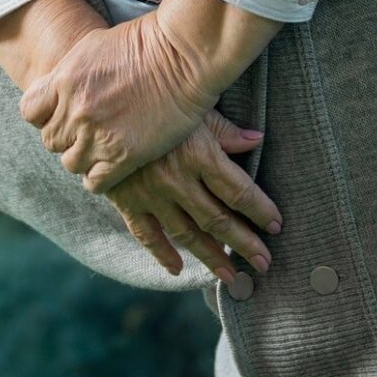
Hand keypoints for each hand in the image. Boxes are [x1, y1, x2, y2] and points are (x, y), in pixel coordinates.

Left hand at [20, 12, 223, 191]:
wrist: (182, 55)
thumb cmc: (146, 42)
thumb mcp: (94, 46)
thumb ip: (71, 73)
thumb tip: (61, 87)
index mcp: (64, 80)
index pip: (30, 111)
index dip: (45, 115)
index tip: (62, 114)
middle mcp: (75, 110)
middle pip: (50, 140)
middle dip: (66, 137)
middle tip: (87, 132)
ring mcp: (97, 135)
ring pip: (70, 163)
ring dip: (83, 158)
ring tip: (102, 149)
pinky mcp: (123, 156)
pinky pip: (95, 182)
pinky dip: (100, 178)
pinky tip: (113, 166)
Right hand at [108, 110, 280, 281]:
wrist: (100, 106)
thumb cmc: (155, 99)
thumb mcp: (193, 108)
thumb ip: (225, 130)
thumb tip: (257, 140)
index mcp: (200, 154)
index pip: (239, 191)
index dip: (261, 210)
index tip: (276, 225)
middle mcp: (178, 180)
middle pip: (219, 219)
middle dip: (245, 243)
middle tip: (265, 264)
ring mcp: (151, 194)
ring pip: (187, 233)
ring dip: (211, 257)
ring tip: (231, 277)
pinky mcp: (127, 201)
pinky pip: (146, 234)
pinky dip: (162, 253)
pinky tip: (177, 269)